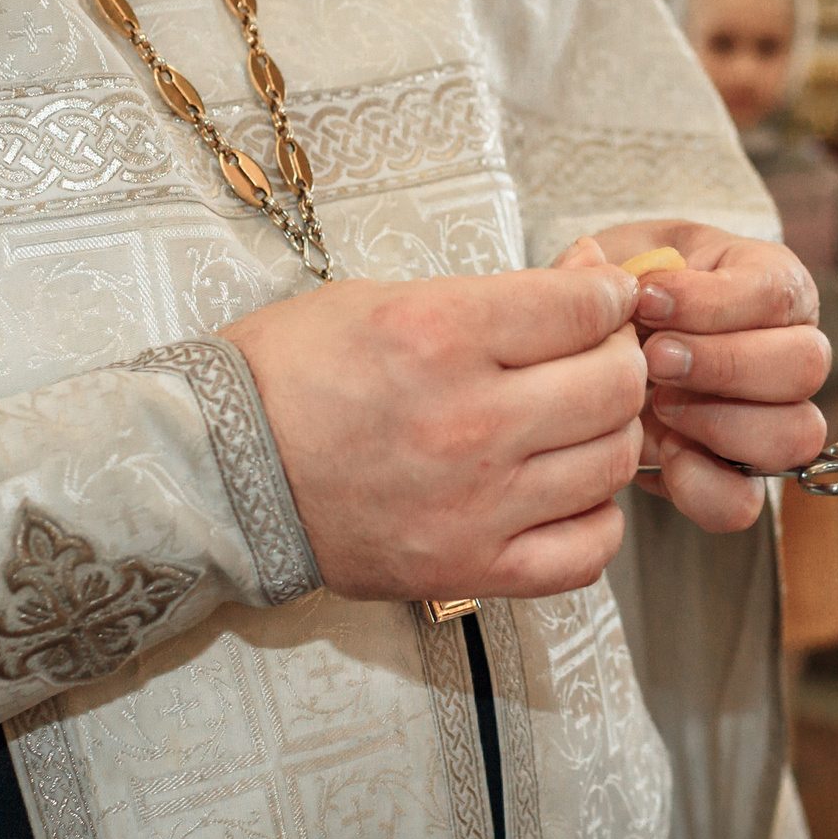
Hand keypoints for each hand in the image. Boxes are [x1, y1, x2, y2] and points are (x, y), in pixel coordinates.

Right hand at [220, 241, 646, 600]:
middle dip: (620, 358)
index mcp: (440, 335)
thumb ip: (501, 292)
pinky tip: (565, 492)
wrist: (217, 470)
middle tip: (595, 355)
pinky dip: (595, 518)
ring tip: (576, 421)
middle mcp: (467, 422)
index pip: (587, 307)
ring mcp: (474, 504)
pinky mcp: (468, 569)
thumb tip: (593, 269)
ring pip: (611, 463)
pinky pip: (586, 552)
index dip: (609, 294)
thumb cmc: (293, 373)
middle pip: (615, 384)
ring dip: (610, 433)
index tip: (602, 298)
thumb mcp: (388, 298)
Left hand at [594, 223, 830, 532]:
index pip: (778, 294)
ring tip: (656, 403)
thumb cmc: (620, 294)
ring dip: (720, 422)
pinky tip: (661, 452)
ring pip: (796, 435)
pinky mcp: (734, 482)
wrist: (600, 353)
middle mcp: (789, 355)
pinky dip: (701, 485)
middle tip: (654, 359)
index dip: (714, 302)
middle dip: (724, 364)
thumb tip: (593, 264)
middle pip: (807, 366)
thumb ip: (608, 266)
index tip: (648, 299)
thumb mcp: (615, 262)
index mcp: (772, 286)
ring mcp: (771, 424)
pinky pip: (745, 503)